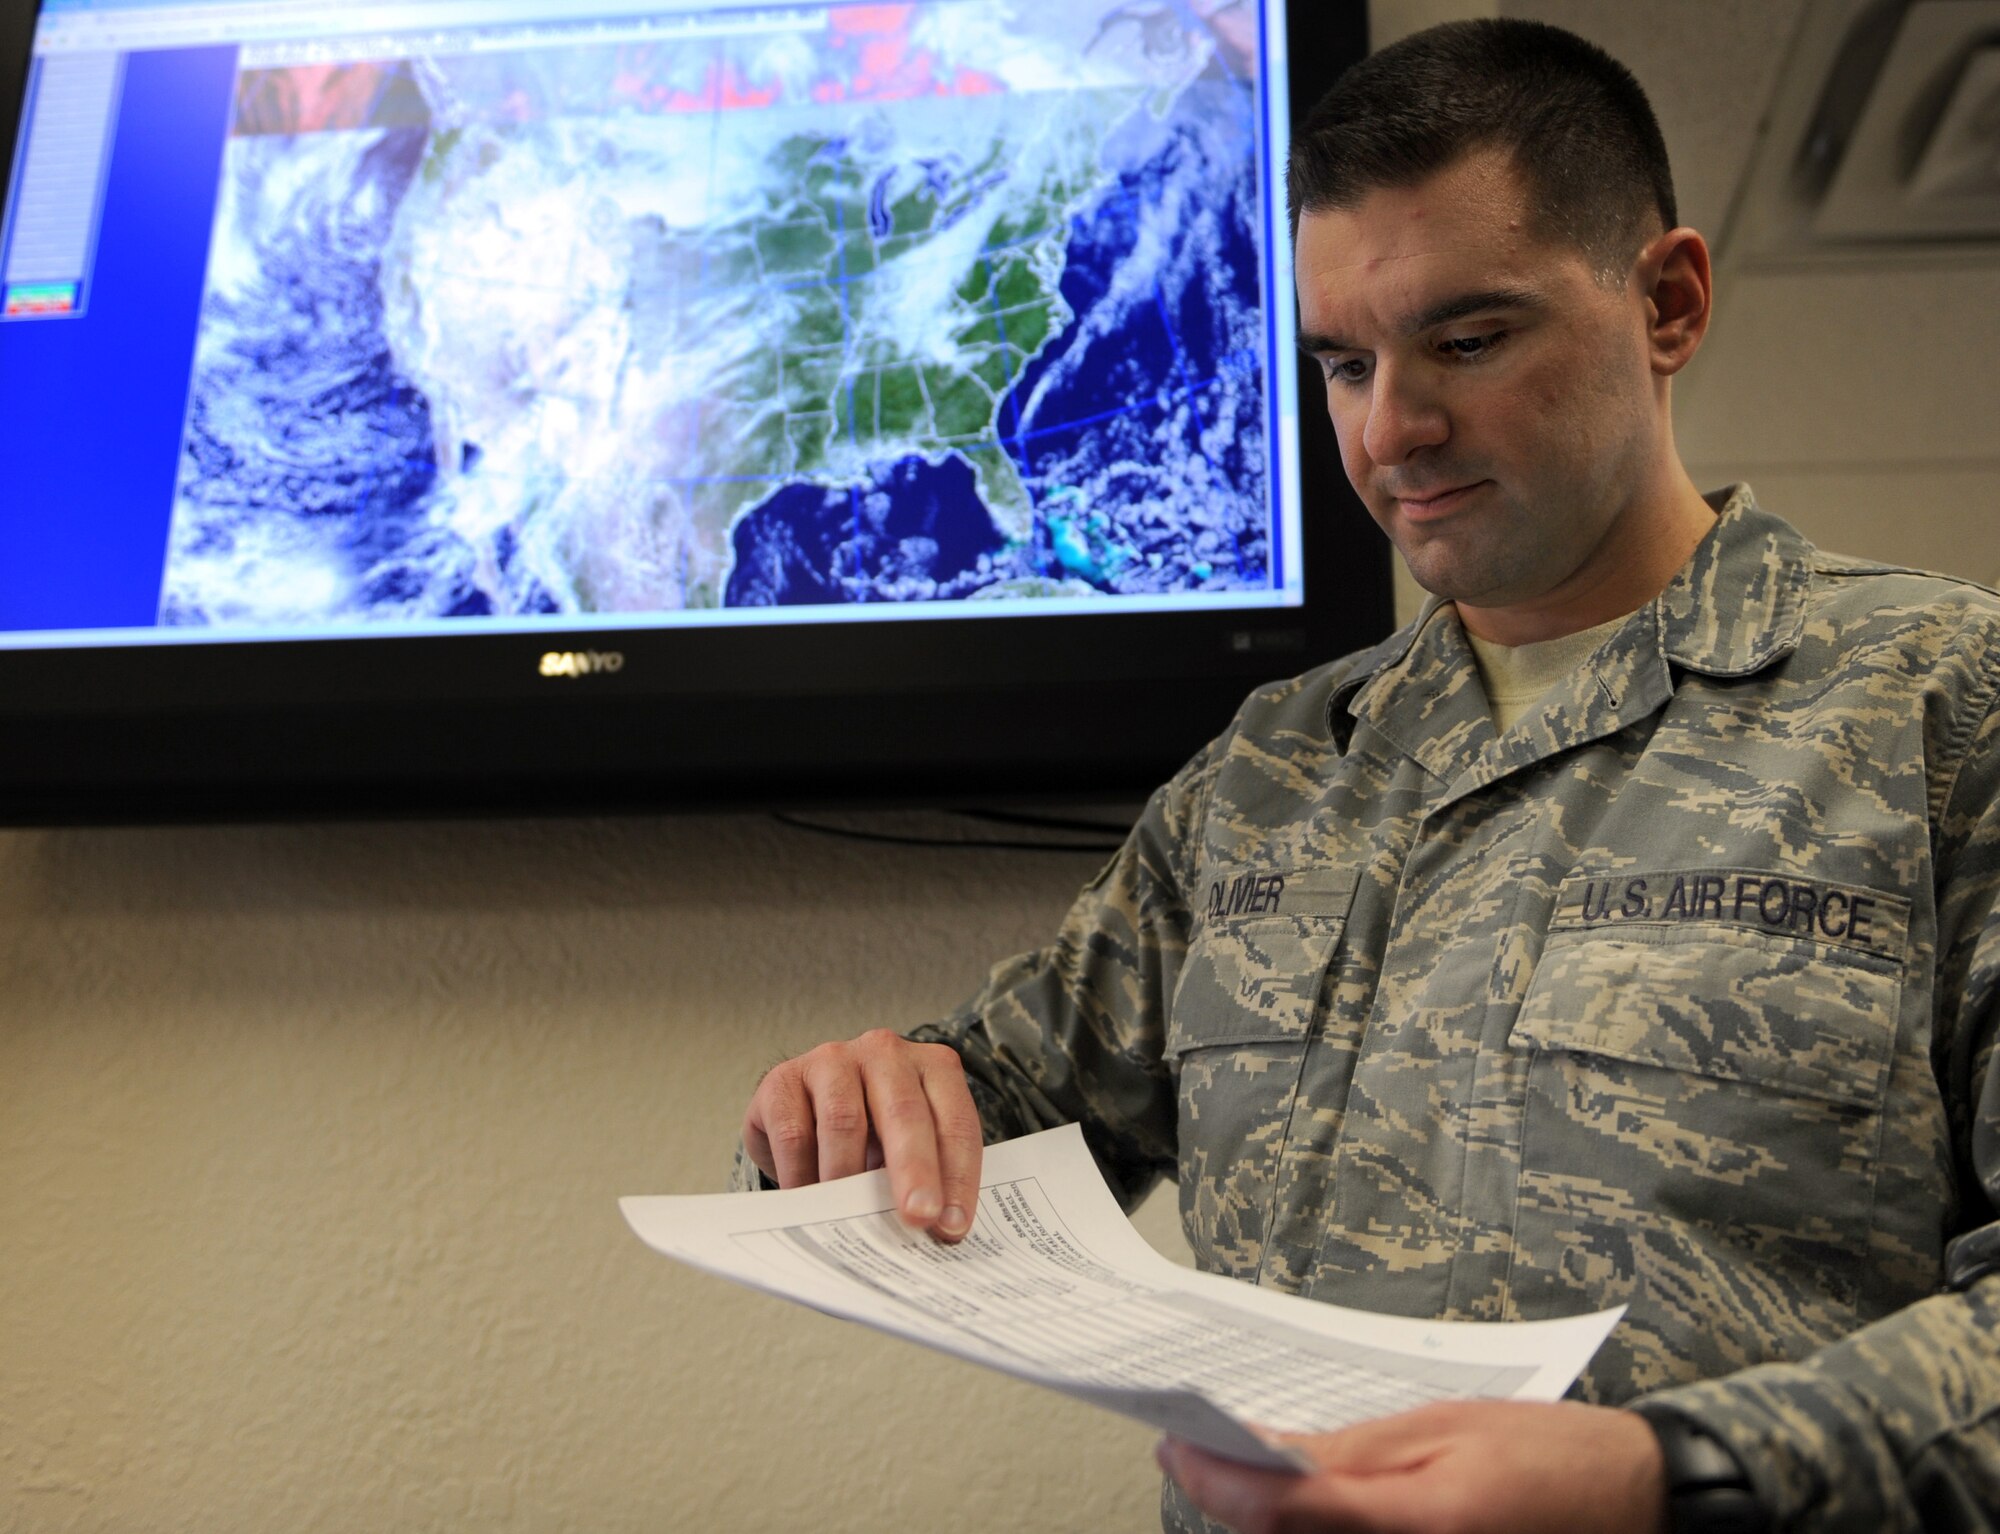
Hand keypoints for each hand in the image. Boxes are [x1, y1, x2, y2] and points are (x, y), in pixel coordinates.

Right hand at [743, 1028, 983, 1240]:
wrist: (803, 1111)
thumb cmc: (871, 1133)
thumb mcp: (908, 1147)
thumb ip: (926, 1176)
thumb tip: (936, 1231)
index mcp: (931, 1066)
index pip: (954, 1120)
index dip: (958, 1174)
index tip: (953, 1225)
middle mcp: (884, 1053)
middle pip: (905, 1112)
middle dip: (915, 1171)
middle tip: (918, 1217)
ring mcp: (831, 1061)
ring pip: (844, 1120)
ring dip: (850, 1179)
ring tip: (853, 1220)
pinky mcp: (782, 1080)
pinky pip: (794, 1133)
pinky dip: (802, 1176)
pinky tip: (808, 1204)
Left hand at [1156, 1400, 1668, 1533]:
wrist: (1638, 1509)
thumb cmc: (1550, 1459)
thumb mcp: (1443, 1430)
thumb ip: (1345, 1453)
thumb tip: (1255, 1451)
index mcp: (1421, 1524)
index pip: (1283, 1511)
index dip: (1216, 1478)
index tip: (1174, 1441)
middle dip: (1232, 1501)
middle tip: (1196, 1443)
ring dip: (1268, 1522)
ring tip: (1240, 1466)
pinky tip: (1302, 1501)